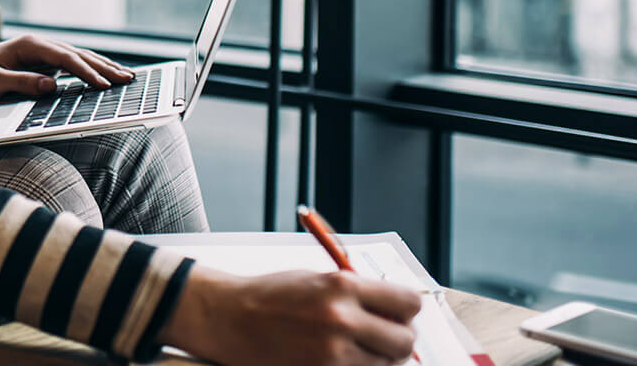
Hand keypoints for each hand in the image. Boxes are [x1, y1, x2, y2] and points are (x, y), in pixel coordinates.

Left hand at [0, 34, 135, 102]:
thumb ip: (21, 83)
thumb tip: (51, 86)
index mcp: (29, 46)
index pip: (65, 58)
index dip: (86, 72)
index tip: (103, 85)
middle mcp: (39, 45)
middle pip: (78, 54)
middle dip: (105, 67)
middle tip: (128, 80)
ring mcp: (43, 53)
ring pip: (79, 58)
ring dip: (103, 67)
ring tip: (126, 78)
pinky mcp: (44, 63)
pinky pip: (73, 66)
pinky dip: (92, 71)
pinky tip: (106, 77)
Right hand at [160, 264, 422, 365]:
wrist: (229, 319)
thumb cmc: (272, 296)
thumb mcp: (319, 279)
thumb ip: (359, 293)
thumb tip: (400, 311)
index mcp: (342, 287)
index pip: (408, 303)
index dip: (406, 310)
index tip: (398, 313)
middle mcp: (341, 320)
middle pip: (404, 342)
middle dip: (397, 340)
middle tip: (381, 336)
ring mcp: (331, 354)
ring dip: (377, 359)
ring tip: (352, 348)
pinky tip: (339, 358)